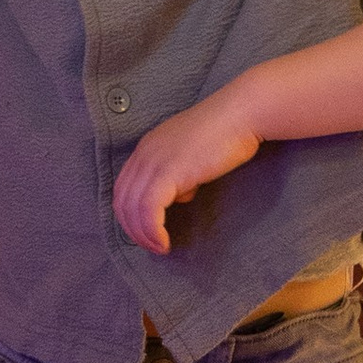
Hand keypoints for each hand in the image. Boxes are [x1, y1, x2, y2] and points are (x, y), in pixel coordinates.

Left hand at [113, 92, 265, 254]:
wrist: (241, 114)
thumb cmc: (226, 132)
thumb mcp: (194, 154)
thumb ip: (181, 173)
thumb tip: (180, 194)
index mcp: (148, 147)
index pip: (124, 187)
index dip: (130, 214)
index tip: (147, 232)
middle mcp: (144, 153)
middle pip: (122, 200)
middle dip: (132, 229)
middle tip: (152, 246)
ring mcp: (154, 161)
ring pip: (132, 209)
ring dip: (143, 235)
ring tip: (160, 248)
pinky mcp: (168, 172)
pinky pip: (148, 210)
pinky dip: (152, 231)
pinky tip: (165, 242)